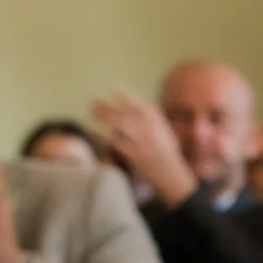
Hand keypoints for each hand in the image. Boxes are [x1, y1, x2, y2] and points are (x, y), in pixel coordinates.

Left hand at [90, 91, 198, 207]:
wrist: (171, 172)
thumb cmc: (166, 150)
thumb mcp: (164, 130)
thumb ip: (150, 118)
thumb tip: (131, 104)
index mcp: (158, 121)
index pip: (139, 105)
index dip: (126, 97)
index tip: (115, 90)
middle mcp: (149, 128)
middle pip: (124, 113)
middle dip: (107, 107)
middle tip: (93, 103)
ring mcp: (140, 140)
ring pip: (118, 124)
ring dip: (103, 116)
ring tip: (91, 112)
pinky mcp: (132, 153)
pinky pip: (113, 141)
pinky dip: (101, 135)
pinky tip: (93, 130)